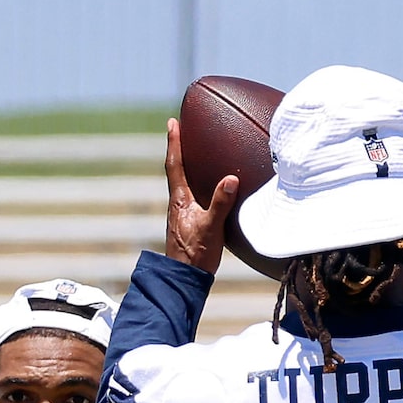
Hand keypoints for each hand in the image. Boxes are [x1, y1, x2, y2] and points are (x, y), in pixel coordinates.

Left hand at [163, 117, 240, 274]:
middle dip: (179, 148)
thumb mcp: (210, 228)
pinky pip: (193, 194)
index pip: (174, 165)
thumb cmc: (195, 255)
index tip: (172, 123)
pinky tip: (208, 185)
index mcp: (180, 200)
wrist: (184, 280)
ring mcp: (183, 213)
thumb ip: (220, 204)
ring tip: (194, 150)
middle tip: (181, 128)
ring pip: (184, 182)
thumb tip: (230, 179)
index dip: (174, 143)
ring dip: (187, 164)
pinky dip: (198, 182)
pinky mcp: (190, 222)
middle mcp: (178, 203)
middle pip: (177, 169)